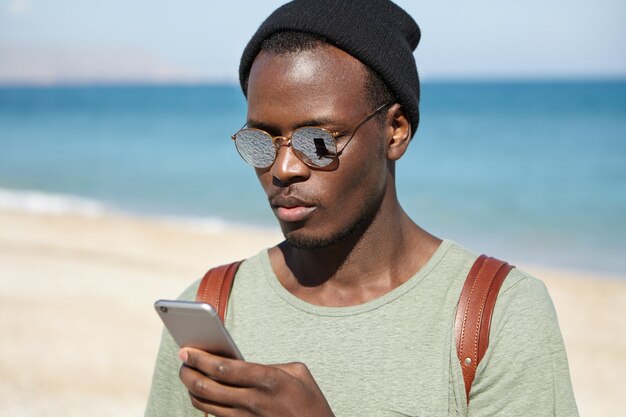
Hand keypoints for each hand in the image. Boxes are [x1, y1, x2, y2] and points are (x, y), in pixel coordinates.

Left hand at [178, 348, 334, 416]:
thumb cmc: (310, 401)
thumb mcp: (298, 373)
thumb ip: (270, 365)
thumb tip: (244, 362)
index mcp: (268, 380)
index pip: (224, 369)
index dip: (200, 358)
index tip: (186, 350)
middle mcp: (253, 402)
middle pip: (207, 388)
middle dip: (188, 373)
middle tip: (182, 361)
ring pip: (205, 404)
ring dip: (192, 388)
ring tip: (189, 375)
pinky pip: (215, 416)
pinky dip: (205, 403)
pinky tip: (203, 392)